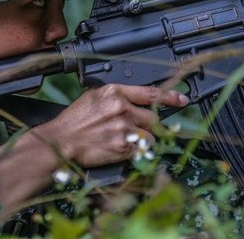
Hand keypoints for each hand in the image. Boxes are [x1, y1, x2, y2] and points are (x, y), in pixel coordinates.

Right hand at [36, 84, 189, 167]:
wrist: (61, 141)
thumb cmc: (73, 121)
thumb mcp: (93, 97)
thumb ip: (115, 97)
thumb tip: (132, 101)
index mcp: (114, 92)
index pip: (150, 92)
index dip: (170, 96)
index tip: (182, 98)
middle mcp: (122, 108)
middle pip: (153, 117)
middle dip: (148, 125)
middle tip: (135, 129)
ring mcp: (123, 128)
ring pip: (149, 135)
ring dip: (142, 140)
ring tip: (124, 141)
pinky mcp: (123, 147)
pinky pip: (140, 150)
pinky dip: (135, 152)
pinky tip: (120, 149)